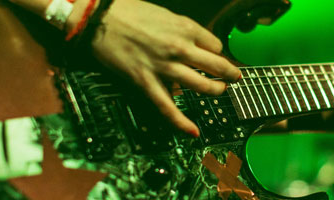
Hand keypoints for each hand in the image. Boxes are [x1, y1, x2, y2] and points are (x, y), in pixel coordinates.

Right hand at [90, 0, 240, 136]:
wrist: (98, 18)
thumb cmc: (127, 11)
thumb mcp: (163, 13)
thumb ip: (180, 29)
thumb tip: (190, 43)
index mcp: (185, 27)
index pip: (215, 45)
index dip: (217, 52)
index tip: (214, 55)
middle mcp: (179, 48)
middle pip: (216, 66)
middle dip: (229, 73)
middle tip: (235, 77)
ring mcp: (164, 67)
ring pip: (201, 85)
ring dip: (215, 90)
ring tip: (219, 91)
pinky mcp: (146, 82)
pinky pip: (168, 107)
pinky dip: (181, 122)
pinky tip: (193, 131)